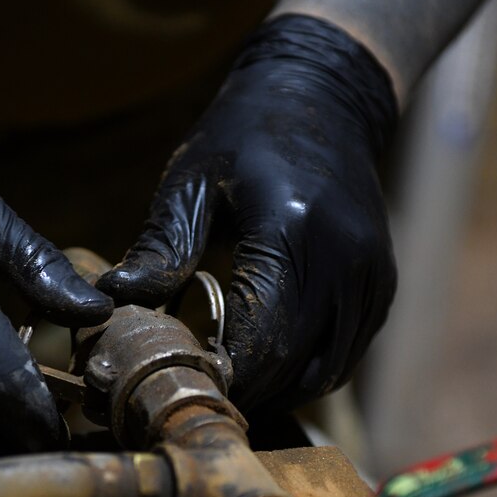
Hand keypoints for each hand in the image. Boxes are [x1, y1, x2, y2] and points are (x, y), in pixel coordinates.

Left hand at [98, 15, 398, 412]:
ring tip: (230, 387)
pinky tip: (267, 365)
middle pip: (297, 366)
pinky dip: (308, 372)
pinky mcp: (383, 286)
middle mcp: (346, 262)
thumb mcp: (191, 181)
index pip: (263, 339)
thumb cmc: (244, 136)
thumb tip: (113, 301)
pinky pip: (347, 354)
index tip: (182, 390)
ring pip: (328, 372)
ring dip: (279, 391)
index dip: (224, 378)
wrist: (323, 98)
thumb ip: (161, 246)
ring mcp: (373, 277)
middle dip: (247, 393)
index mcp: (293, 233)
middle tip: (197, 398)